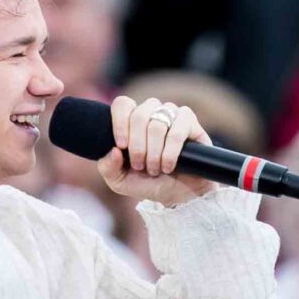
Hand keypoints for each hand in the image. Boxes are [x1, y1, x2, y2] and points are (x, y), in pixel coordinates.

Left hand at [99, 93, 216, 206]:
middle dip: (137, 146)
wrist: (178, 194)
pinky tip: (168, 165)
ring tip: (155, 169)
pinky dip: (170, 152)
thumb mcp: (120, 181)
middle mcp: (152, 111)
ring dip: (154, 153)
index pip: (123, 104)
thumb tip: (114, 150)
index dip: (119, 124)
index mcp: (132, 118)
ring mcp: (172, 114)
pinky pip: (177, 131)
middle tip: (140, 165)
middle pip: (138, 115)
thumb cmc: (147, 182)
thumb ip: (107, 167)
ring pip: (157, 125)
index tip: (121, 147)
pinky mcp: (191, 123)